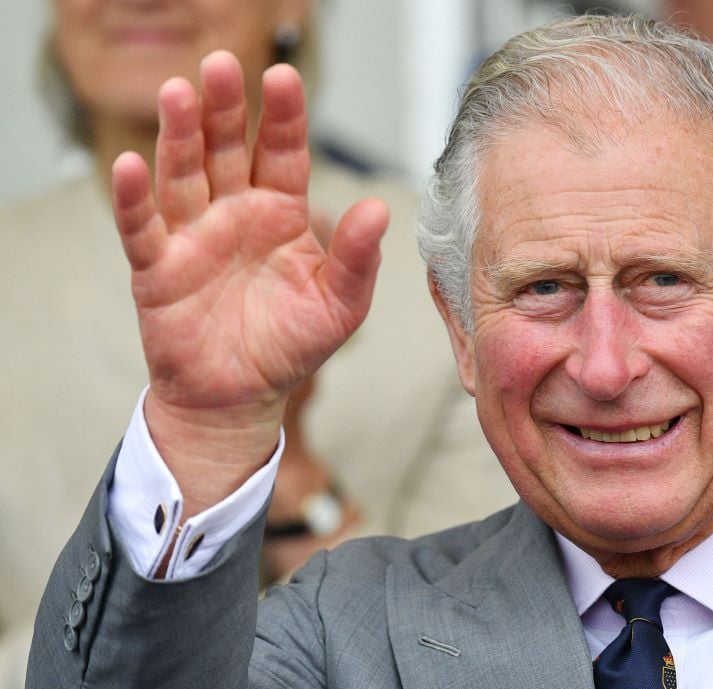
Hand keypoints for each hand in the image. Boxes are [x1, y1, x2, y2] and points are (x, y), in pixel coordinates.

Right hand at [110, 51, 387, 516]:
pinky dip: (133, 198)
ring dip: (178, 136)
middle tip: (223, 64)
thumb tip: (380, 209)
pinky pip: (142, 227)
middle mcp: (234, 213)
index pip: (282, 153)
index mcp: (281, 214)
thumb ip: (359, 260)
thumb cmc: (291, 346)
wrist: (241, 398)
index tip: (284, 77)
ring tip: (178, 93)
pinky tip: (130, 165)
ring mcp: (193, 236)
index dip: (282, 117)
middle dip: (225, 109)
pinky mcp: (157, 268)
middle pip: (226, 149)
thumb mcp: (339, 306)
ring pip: (182, 174)